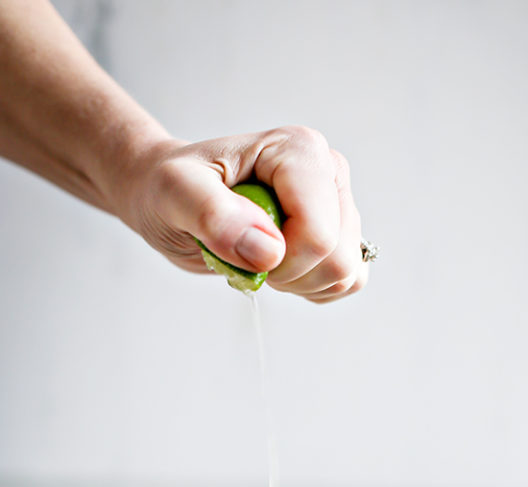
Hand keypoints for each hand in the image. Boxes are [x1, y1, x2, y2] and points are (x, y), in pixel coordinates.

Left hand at [120, 126, 368, 301]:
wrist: (171, 196)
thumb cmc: (171, 187)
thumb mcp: (174, 192)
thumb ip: (214, 215)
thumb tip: (268, 251)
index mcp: (299, 151)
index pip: (319, 235)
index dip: (279, 262)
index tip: (238, 248)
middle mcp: (328, 171)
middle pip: (338, 258)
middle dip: (288, 274)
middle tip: (245, 252)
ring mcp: (339, 203)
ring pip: (347, 274)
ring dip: (298, 282)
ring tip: (258, 256)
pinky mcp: (341, 232)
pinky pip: (350, 281)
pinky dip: (312, 288)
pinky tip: (279, 268)